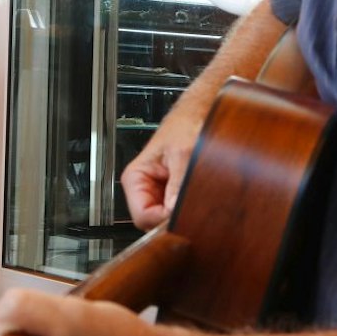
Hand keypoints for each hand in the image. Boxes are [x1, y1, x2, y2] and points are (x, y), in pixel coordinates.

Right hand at [120, 103, 204, 228]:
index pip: (142, 216)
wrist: (200, 113)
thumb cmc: (186, 125)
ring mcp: (160, 193)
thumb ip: (178, 183)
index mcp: (135, 177)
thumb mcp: (184, 153)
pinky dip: (191, 210)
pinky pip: (179, 212)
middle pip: (154, 222)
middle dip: (174, 218)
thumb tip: (175, 210)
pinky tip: (200, 198)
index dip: (163, 219)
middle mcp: (145, 188)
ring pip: (168, 219)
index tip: (181, 215)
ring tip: (198, 198)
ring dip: (184, 213)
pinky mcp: (175, 195)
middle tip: (193, 207)